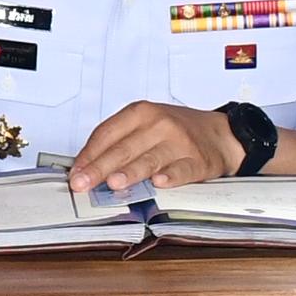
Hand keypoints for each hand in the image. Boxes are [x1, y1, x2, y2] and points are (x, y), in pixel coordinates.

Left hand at [69, 101, 240, 200]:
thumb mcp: (146, 125)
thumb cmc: (176, 131)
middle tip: (83, 183)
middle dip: (99, 168)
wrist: (220, 134)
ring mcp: (179, 142)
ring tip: (113, 183)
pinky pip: (181, 170)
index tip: (75, 172)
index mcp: (141, 112)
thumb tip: (86, 166)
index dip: (88, 154)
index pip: (107, 133)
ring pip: (149, 159)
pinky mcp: (198, 160)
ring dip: (130, 172)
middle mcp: (159, 124)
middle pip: (123, 148)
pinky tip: (159, 183)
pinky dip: (170, 177)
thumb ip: (118, 142)